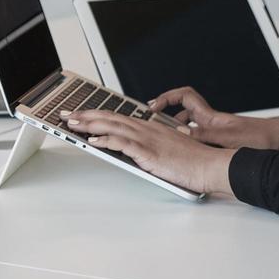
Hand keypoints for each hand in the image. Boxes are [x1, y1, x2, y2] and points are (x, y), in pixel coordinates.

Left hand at [61, 109, 235, 197]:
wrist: (211, 165)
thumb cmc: (193, 161)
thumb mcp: (167, 149)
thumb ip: (150, 146)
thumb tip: (135, 150)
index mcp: (150, 127)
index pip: (117, 116)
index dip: (97, 114)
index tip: (81, 113)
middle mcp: (146, 129)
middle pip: (110, 117)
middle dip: (86, 115)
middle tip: (67, 115)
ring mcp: (147, 140)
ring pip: (112, 126)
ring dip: (90, 124)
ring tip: (72, 124)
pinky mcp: (149, 153)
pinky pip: (123, 143)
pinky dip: (106, 140)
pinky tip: (93, 141)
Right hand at [147, 86, 278, 149]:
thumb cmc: (262, 138)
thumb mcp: (231, 138)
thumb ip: (205, 135)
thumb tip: (181, 131)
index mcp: (210, 116)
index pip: (184, 96)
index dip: (167, 97)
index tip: (154, 106)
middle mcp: (209, 122)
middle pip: (181, 111)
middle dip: (165, 115)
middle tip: (151, 123)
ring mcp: (213, 131)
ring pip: (187, 126)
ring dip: (175, 130)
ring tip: (164, 139)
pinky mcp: (218, 142)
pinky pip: (196, 138)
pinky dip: (187, 142)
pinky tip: (184, 152)